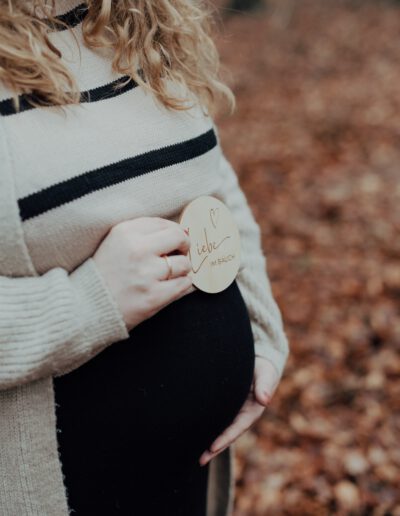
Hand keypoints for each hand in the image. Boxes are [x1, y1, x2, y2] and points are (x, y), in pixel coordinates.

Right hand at [93, 217, 195, 331]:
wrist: (86, 307)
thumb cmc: (104, 273)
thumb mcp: (115, 243)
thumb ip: (143, 233)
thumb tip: (183, 232)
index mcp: (125, 232)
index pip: (163, 223)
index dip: (174, 232)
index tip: (173, 242)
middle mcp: (137, 250)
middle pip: (179, 238)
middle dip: (184, 246)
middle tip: (179, 255)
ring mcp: (146, 274)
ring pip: (184, 264)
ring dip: (181, 270)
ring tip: (168, 275)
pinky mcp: (153, 296)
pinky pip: (184, 285)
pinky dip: (183, 285)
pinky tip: (171, 286)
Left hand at [198, 356, 278, 465]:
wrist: (259, 363)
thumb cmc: (263, 369)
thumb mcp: (265, 375)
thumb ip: (264, 385)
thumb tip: (264, 399)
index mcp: (252, 411)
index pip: (237, 428)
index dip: (225, 438)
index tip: (212, 448)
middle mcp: (242, 416)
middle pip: (227, 435)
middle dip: (215, 448)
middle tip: (201, 460)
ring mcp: (233, 413)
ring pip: (220, 430)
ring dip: (210, 443)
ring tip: (196, 456)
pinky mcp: (225, 407)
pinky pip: (216, 420)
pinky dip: (208, 429)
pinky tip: (196, 436)